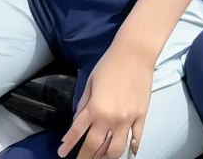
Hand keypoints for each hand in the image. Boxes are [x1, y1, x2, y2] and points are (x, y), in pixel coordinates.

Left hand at [59, 41, 154, 158]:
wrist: (134, 53)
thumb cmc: (110, 63)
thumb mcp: (91, 82)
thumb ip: (83, 103)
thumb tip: (78, 120)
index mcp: (95, 107)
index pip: (78, 131)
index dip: (69, 144)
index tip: (62, 153)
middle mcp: (110, 118)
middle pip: (96, 146)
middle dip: (86, 157)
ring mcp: (127, 120)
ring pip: (116, 149)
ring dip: (106, 157)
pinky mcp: (141, 117)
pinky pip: (136, 139)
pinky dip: (133, 148)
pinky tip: (129, 153)